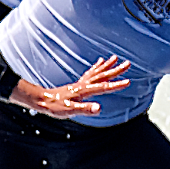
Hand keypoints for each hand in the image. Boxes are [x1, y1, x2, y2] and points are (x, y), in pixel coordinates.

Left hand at [10, 54, 128, 117]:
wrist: (41, 100)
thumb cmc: (55, 107)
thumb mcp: (70, 110)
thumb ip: (85, 109)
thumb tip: (99, 108)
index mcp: (84, 91)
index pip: (103, 87)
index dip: (116, 85)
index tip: (128, 81)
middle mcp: (83, 84)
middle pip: (102, 75)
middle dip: (116, 70)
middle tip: (128, 63)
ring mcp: (80, 83)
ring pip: (97, 72)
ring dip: (107, 65)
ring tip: (116, 58)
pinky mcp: (77, 84)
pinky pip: (90, 73)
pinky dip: (96, 67)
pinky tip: (100, 62)